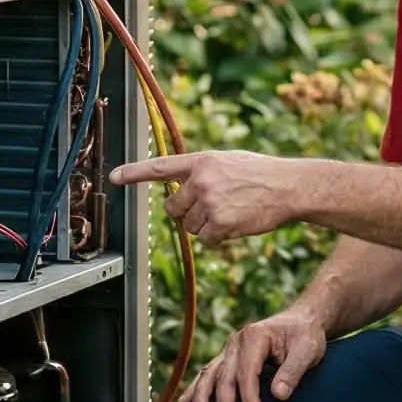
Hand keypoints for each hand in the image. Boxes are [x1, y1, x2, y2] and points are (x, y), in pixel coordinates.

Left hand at [110, 150, 304, 244]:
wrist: (288, 187)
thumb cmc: (260, 174)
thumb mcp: (228, 162)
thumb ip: (202, 173)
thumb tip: (182, 191)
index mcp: (201, 161)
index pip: (160, 167)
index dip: (134, 173)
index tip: (114, 177)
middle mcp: (201, 181)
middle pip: (174, 209)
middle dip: (187, 213)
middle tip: (211, 207)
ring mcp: (210, 203)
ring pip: (190, 227)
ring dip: (206, 226)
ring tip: (231, 212)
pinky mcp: (220, 224)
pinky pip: (206, 240)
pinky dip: (218, 238)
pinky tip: (236, 224)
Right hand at [186, 308, 330, 401]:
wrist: (302, 321)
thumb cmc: (306, 336)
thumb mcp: (308, 350)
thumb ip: (293, 371)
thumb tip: (279, 395)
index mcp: (255, 336)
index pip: (248, 371)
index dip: (249, 397)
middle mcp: (237, 341)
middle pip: (225, 375)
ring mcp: (230, 349)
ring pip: (211, 374)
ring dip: (202, 397)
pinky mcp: (228, 357)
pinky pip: (209, 373)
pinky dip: (196, 387)